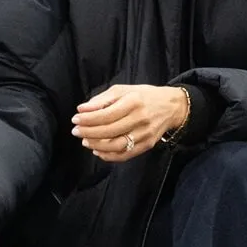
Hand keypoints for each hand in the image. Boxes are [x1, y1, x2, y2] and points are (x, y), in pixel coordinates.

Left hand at [71, 85, 187, 162]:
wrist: (171, 106)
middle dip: (89, 132)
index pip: (106, 114)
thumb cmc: (142, 96)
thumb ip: (102, 100)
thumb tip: (82, 109)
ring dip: (97, 145)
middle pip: (110, 131)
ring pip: (117, 145)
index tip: (75, 119)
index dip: (88, 119)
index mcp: (133, 102)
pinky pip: (126, 154)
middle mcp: (140, 119)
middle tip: (76, 131)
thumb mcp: (123, 90)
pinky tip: (98, 151)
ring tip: (85, 141)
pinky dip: (109, 156)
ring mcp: (145, 134)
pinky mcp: (148, 145)